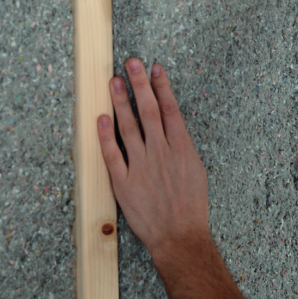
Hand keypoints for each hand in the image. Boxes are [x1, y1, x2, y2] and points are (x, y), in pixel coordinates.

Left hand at [98, 58, 209, 259]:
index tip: (154, 68)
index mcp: (181, 149)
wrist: (180, 236)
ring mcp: (141, 167)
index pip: (170, 110)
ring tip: (114, 81)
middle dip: (140, 84)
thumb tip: (172, 127)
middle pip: (149, 111)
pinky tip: (101, 118)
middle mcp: (161, 153)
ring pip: (129, 127)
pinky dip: (105, 136)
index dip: (162, 86)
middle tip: (131, 62)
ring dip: (121, 102)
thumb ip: (182, 147)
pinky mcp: (124, 183)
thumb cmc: (190, 206)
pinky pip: (112, 155)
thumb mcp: (196, 170)